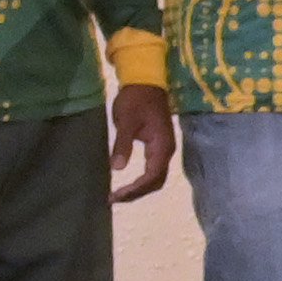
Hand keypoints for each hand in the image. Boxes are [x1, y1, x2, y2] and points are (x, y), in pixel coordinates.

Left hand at [103, 82, 176, 204]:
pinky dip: (141, 180)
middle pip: (156, 181)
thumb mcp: (126, 121)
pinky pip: (153, 169)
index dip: (135, 189)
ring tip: (120, 194)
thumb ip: (123, 144)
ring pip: (156, 177)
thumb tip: (117, 168)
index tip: (115, 195)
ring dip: (140, 188)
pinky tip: (128, 181)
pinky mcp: (158, 146)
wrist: (146, 82)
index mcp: (161, 147)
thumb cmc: (135, 100)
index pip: (151, 176)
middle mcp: (166, 151)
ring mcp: (164, 149)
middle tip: (115, 198)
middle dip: (137, 193)